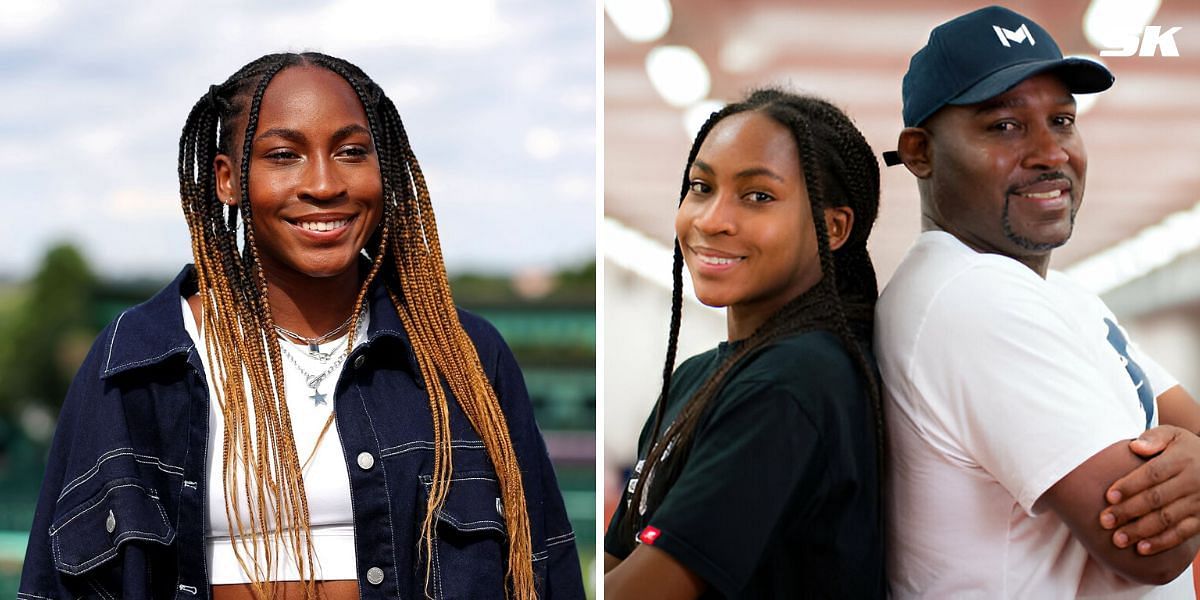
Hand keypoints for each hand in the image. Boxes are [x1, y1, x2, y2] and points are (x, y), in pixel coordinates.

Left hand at [1099, 425, 1199, 554]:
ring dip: (1141, 531)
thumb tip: (1135, 447)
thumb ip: (1155, 437)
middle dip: (1128, 511)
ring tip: (1117, 539)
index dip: (1129, 486)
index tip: (1108, 497)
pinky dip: (1162, 542)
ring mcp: (1198, 502)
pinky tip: (1142, 548)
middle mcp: (1192, 482)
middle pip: (1156, 499)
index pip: (1152, 474)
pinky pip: (1183, 533)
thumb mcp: (1175, 435)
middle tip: (1105, 521)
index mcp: (1182, 460)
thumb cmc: (1186, 449)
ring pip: (1167, 519)